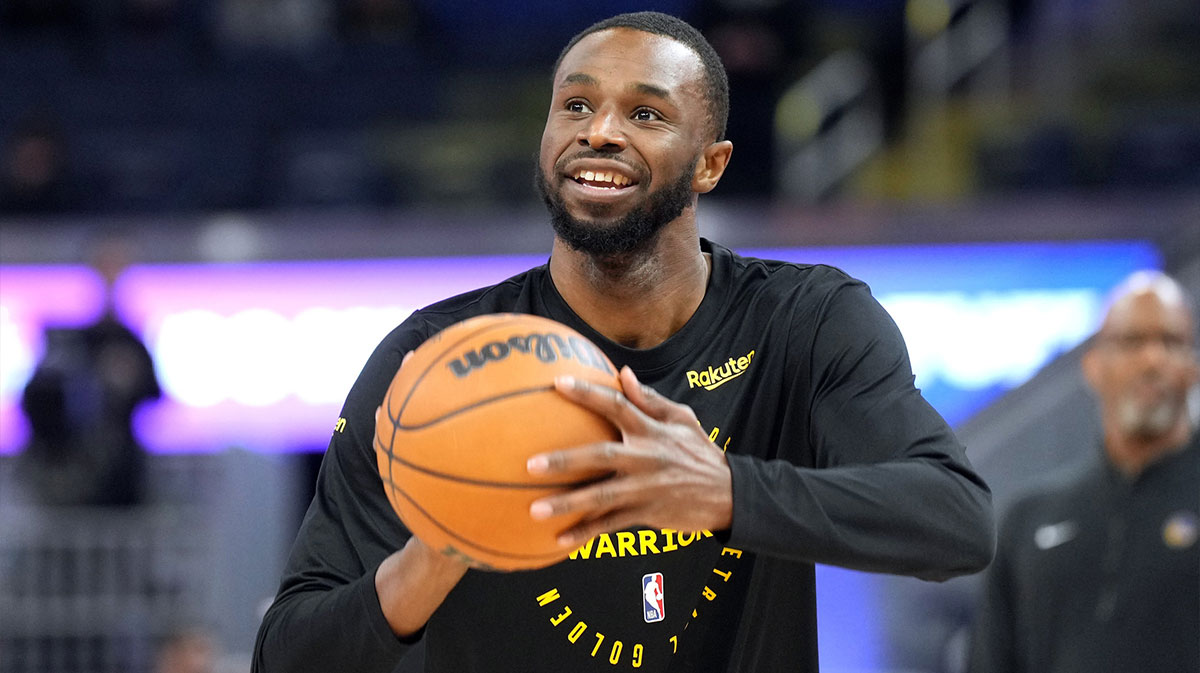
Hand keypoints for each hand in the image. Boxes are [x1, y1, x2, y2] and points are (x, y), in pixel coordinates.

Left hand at [526, 366, 732, 546]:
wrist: (729, 495)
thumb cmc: (700, 453)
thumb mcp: (683, 419)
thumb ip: (650, 399)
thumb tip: (622, 373)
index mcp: (651, 430)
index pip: (617, 405)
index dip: (588, 393)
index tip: (557, 383)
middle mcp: (645, 457)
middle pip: (600, 455)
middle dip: (566, 460)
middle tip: (530, 463)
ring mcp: (645, 488)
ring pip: (600, 497)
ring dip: (567, 503)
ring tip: (534, 509)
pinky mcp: (647, 514)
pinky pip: (611, 525)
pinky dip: (585, 532)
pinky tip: (559, 539)